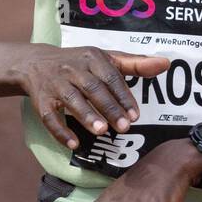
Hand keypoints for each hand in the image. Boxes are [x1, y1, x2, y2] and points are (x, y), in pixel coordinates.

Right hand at [6, 46, 168, 149]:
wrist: (35, 63)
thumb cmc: (80, 64)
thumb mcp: (106, 59)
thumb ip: (136, 64)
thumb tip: (165, 63)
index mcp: (92, 58)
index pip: (110, 76)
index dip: (123, 96)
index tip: (135, 115)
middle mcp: (72, 69)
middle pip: (92, 89)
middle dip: (109, 108)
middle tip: (124, 127)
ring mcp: (55, 85)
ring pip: (71, 101)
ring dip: (86, 116)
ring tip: (102, 131)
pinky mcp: (41, 101)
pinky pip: (49, 117)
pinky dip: (60, 131)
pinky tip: (74, 143)